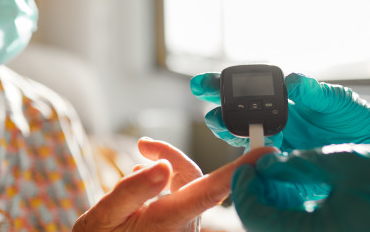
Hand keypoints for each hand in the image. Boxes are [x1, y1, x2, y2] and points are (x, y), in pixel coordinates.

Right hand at [73, 137, 277, 231]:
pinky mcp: (182, 226)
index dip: (239, 169)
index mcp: (167, 220)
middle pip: (192, 176)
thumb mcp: (103, 216)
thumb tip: (161, 164)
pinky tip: (138, 198)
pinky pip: (179, 197)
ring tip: (130, 185)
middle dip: (170, 156)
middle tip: (143, 145)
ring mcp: (184, 228)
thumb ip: (132, 190)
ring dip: (161, 174)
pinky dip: (160, 188)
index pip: (210, 190)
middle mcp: (184, 226)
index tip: (265, 154)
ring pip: (185, 186)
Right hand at [191, 71, 369, 201]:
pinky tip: (245, 159)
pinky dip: (250, 162)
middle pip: (234, 116)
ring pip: (244, 140)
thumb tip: (293, 81)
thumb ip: (312, 91)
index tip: (202, 84)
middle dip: (218, 113)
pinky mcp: (283, 165)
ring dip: (231, 133)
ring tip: (222, 126)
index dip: (218, 86)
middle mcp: (271, 121)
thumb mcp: (333, 99)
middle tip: (212, 112)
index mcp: (278, 99)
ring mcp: (275, 144)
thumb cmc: (349, 114)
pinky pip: (261, 164)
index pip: (242, 90)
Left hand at [231, 141, 369, 231]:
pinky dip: (297, 218)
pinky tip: (301, 195)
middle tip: (258, 170)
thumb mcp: (339, 165)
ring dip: (274, 208)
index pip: (256, 217)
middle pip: (267, 228)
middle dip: (256, 198)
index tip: (244, 166)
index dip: (243, 188)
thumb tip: (266, 163)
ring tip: (277, 177)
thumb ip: (295, 165)